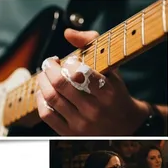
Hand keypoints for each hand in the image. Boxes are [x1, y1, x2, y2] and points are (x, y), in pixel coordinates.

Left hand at [36, 29, 150, 135]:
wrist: (126, 126)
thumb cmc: (116, 93)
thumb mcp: (113, 69)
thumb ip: (93, 44)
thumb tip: (68, 33)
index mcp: (108, 93)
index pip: (80, 73)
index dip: (69, 62)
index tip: (70, 60)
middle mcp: (95, 110)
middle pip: (61, 83)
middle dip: (49, 67)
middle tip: (50, 62)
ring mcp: (82, 124)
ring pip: (51, 97)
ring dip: (43, 80)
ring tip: (46, 74)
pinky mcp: (71, 133)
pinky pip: (46, 113)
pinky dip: (40, 99)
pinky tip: (44, 91)